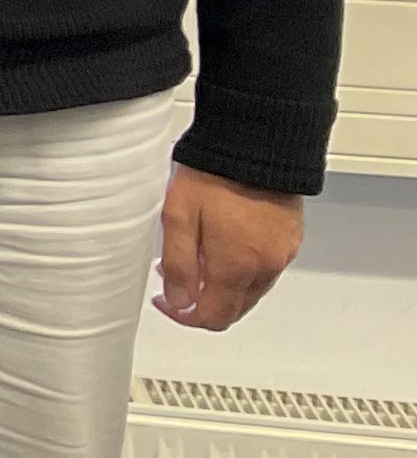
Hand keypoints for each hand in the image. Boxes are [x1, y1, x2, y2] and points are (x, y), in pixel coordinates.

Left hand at [155, 167, 303, 330]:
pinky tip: (223, 246)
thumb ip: (177, 265)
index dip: (184, 316)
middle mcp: (265, 266)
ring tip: (196, 256)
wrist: (256, 141)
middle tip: (175, 278)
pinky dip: (242, 269)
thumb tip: (178, 301)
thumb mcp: (177, 217)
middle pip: (233, 307)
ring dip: (222, 285)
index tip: (166, 301)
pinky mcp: (290, 238)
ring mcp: (282, 252)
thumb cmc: (215, 172)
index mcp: (236, 266)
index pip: (213, 317)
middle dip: (202, 301)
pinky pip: (265, 268)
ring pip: (250, 290)